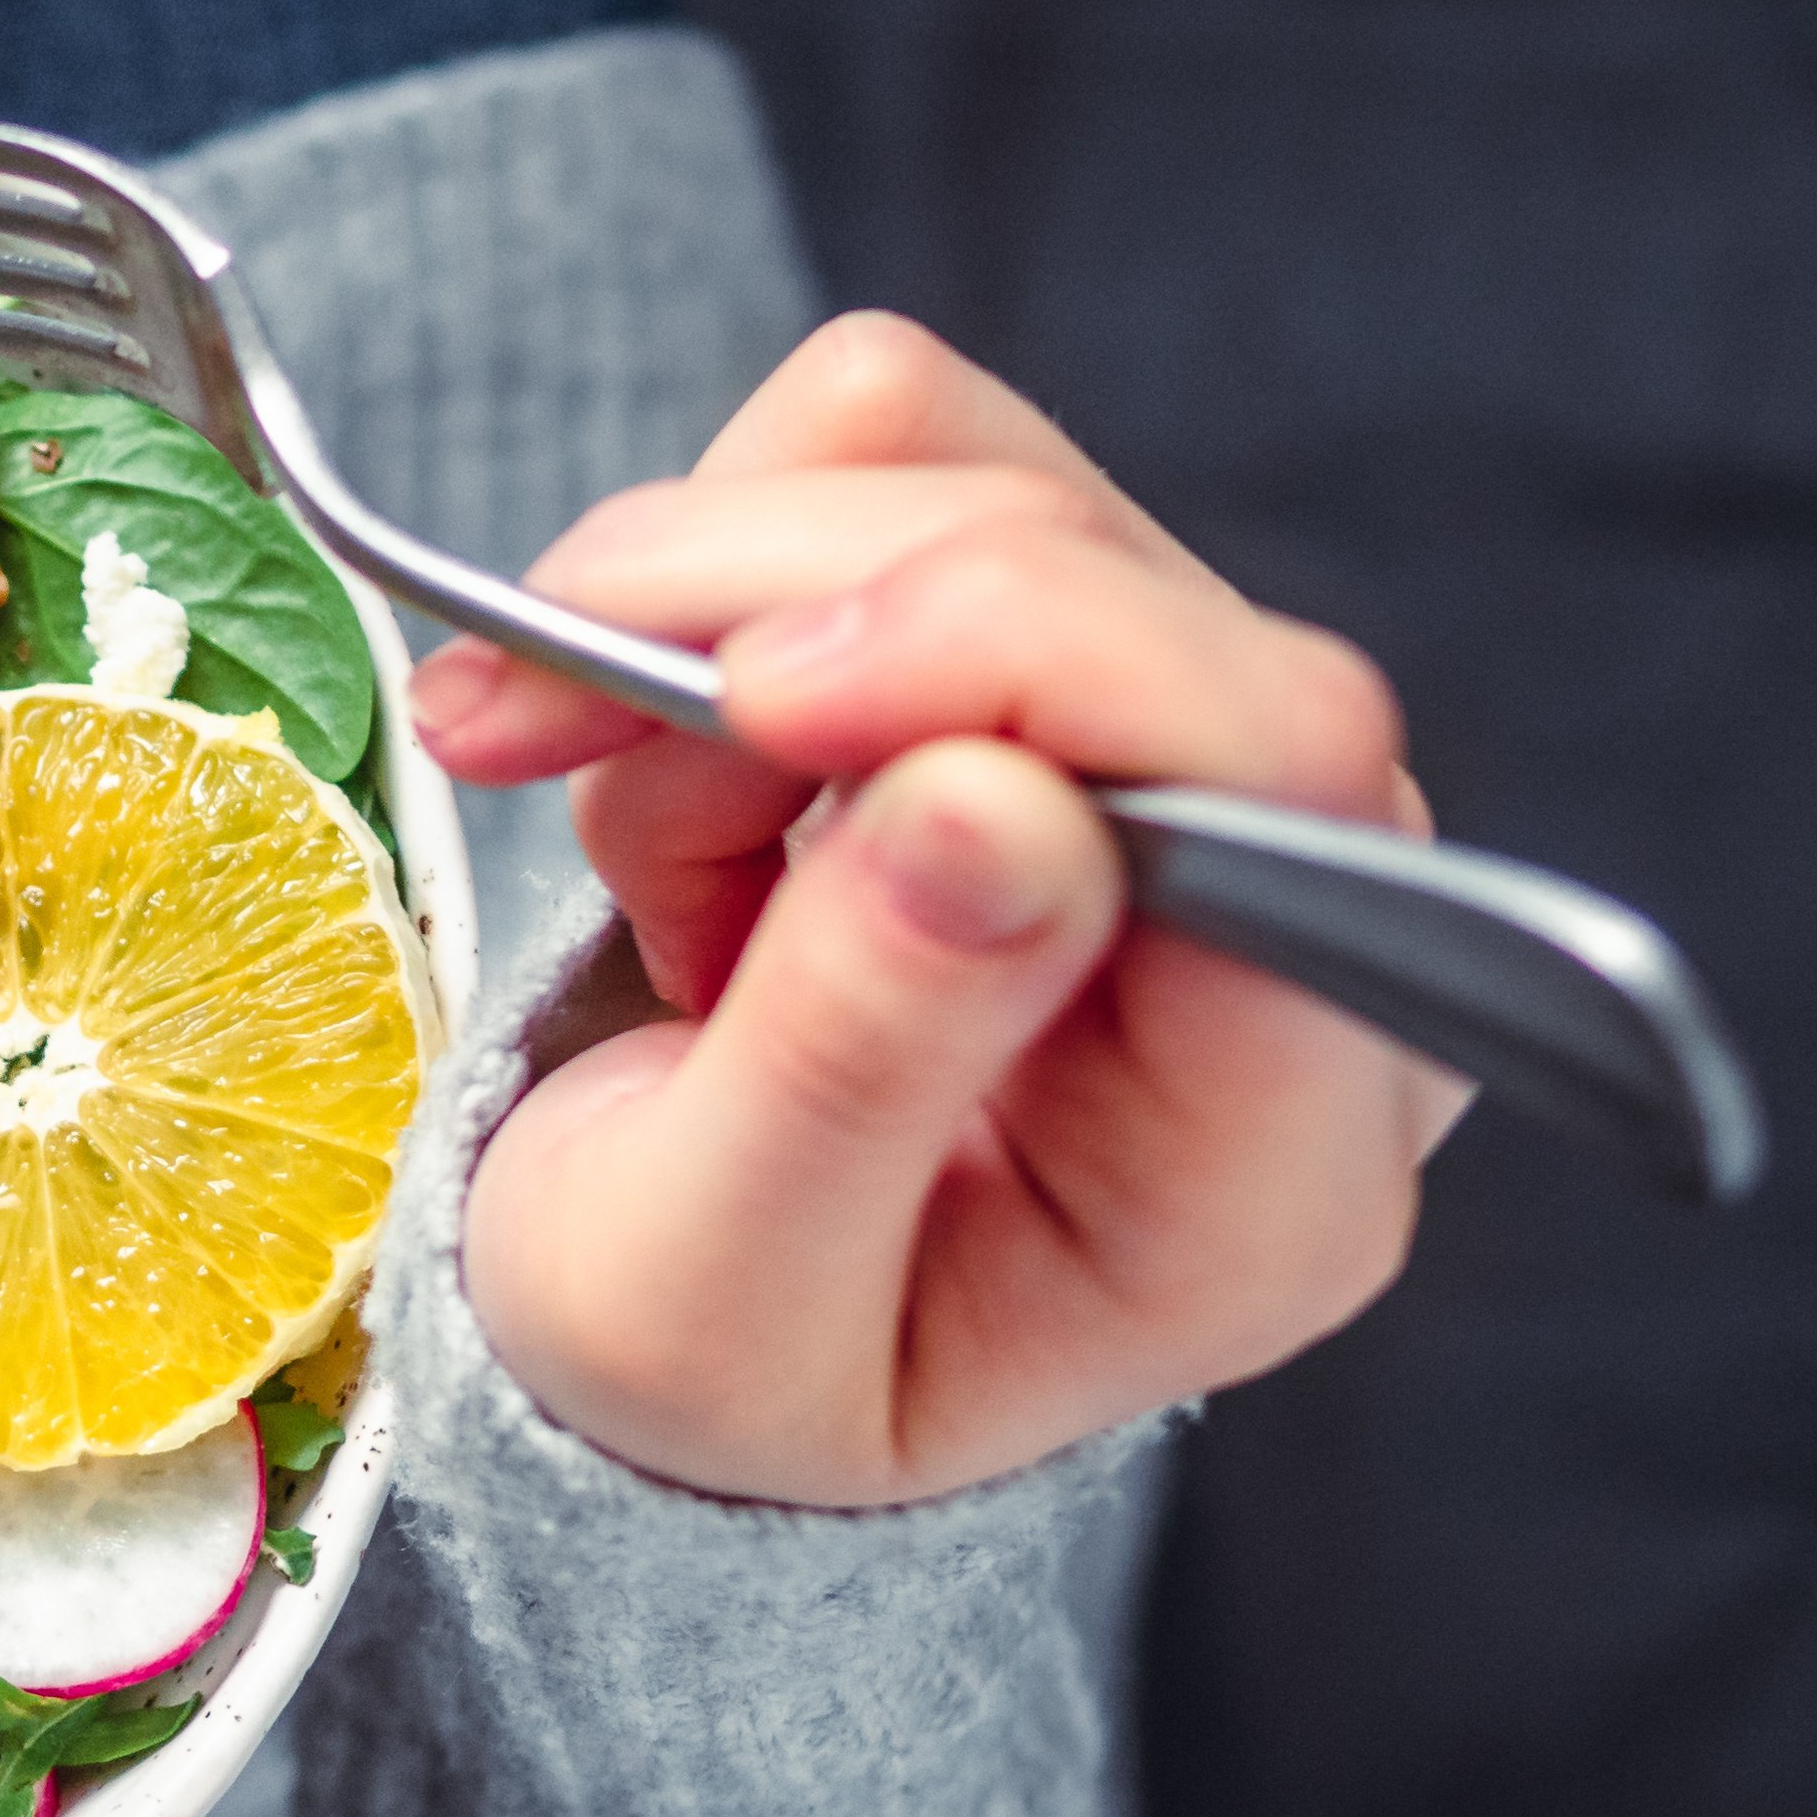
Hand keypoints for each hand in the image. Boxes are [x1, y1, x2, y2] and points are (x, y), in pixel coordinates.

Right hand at [408, 314, 1464, 1507]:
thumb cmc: (705, 1352)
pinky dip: (710, 571)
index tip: (743, 695)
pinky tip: (645, 749)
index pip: (1281, 777)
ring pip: (981, 482)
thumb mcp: (704, 1297)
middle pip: (1114, 592)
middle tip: (521, 716)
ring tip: (571, 784)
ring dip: (710, 601)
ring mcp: (1186, 770)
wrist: (665, 1314)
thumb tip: (994, 796)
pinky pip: (901, 463)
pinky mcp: (1067, 657)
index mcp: (1266, 1160)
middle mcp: (1295, 935)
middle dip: (778, 612)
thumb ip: (853, 1069)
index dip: (1025, 658)